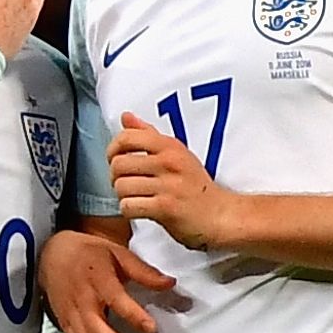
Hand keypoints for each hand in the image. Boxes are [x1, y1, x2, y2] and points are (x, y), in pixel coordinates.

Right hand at [39, 230, 173, 332]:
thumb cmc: (90, 254)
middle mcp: (82, 299)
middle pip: (96, 329)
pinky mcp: (65, 325)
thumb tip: (170, 283)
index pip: (116, 299)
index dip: (134, 315)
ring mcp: (71, 315)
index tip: (151, 328)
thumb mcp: (118, 254)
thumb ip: (144, 271)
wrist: (54, 255)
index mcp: (97, 278)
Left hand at [108, 111, 236, 249]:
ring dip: (123, 196)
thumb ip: (149, 134)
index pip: (127, 137)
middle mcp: (169, 162)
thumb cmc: (195, 186)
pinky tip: (139, 210)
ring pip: (121, 187)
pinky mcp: (166, 208)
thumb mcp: (177, 153)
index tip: (115, 159)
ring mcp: (168, 185)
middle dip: (115, 177)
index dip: (113, 149)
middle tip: (125, 183)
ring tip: (135, 198)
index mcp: (169, 146)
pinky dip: (129, 210)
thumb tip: (125, 117)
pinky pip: (129, 206)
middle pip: (119, 164)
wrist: (220, 215)